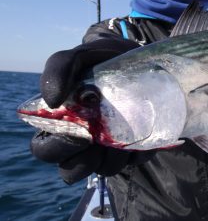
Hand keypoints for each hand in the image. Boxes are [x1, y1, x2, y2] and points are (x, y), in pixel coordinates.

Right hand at [31, 38, 139, 182]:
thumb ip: (59, 69)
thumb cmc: (101, 60)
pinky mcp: (136, 148)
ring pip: (106, 169)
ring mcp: (109, 148)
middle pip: (73, 169)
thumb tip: (51, 99)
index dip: (60, 147)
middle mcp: (82, 142)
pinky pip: (137, 160)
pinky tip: (142, 129)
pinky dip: (140, 149)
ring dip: (115, 155)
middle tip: (102, 137)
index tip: (82, 131)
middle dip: (87, 159)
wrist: (139, 57)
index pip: (46, 150)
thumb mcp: (79, 57)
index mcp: (60, 124)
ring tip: (125, 130)